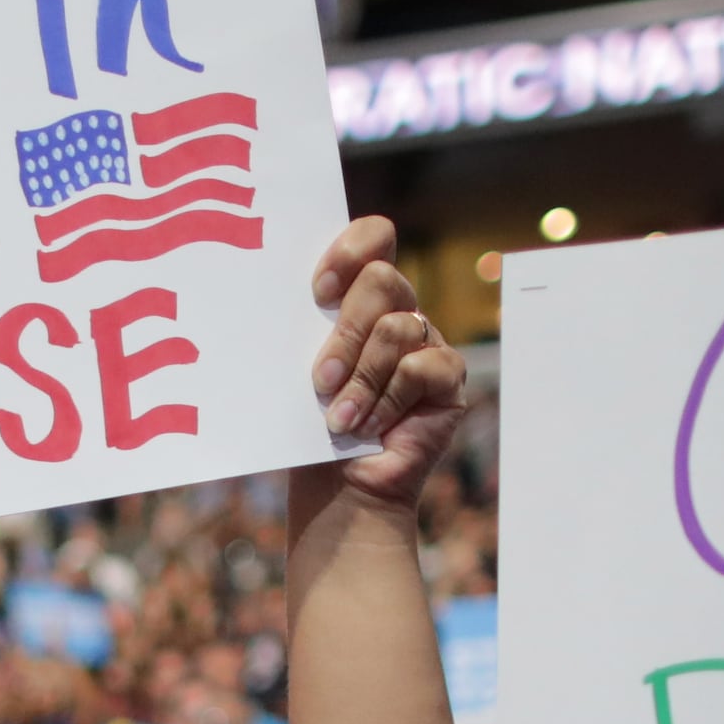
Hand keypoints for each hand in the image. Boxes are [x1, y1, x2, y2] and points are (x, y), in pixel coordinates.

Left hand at [308, 218, 468, 508]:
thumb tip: (275, 298)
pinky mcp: (448, 378)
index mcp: (360, 295)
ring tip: (338, 418)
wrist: (339, 486)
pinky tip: (369, 426)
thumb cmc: (311, 424)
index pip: (374, 238)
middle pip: (383, 281)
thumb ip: (303, 329)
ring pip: (397, 328)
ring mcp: (427, 342)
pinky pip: (420, 368)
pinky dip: (387, 400)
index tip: (319, 291)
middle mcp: (398, 310)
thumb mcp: (298, 368)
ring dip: (361, 378)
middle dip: (346, 333)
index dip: (351, 250)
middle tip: (321, 378)